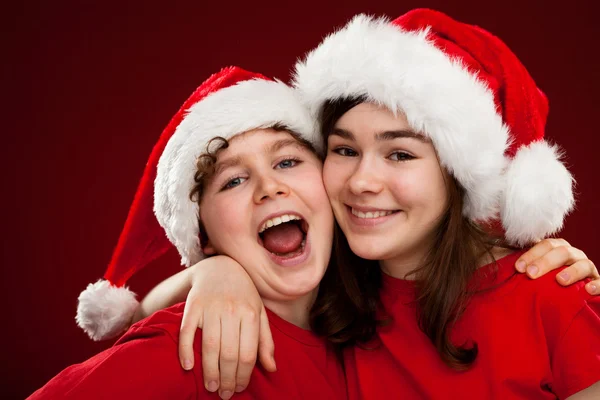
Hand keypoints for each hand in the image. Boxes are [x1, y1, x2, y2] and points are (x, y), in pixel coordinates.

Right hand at [178, 255, 275, 399]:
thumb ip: (265, 341)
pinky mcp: (193, 304)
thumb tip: (271, 368)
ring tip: (211, 387)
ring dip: (209, 371)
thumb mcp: (259, 313)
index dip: (244, 376)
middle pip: (229, 353)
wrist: (220, 267)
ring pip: (210, 346)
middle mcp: (232, 310)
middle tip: (224, 394)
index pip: (248, 354)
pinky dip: (186, 350)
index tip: (239, 388)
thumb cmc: (243, 295)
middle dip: (227, 379)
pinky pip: (187, 331)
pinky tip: (188, 367)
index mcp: (251, 314)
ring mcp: (211, 307)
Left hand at [515, 238, 598, 294]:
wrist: (563, 300)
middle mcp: (572, 256)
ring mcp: (586, 269)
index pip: (544, 244)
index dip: (530, 254)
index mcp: (554, 249)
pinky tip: (588, 290)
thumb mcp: (528, 272)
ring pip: (583, 264)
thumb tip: (487, 258)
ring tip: (560, 281)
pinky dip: (596, 285)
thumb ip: (515, 264)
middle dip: (545, 262)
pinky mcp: (597, 284)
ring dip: (571, 272)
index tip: (518, 268)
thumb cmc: (540, 284)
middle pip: (561, 252)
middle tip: (530, 275)